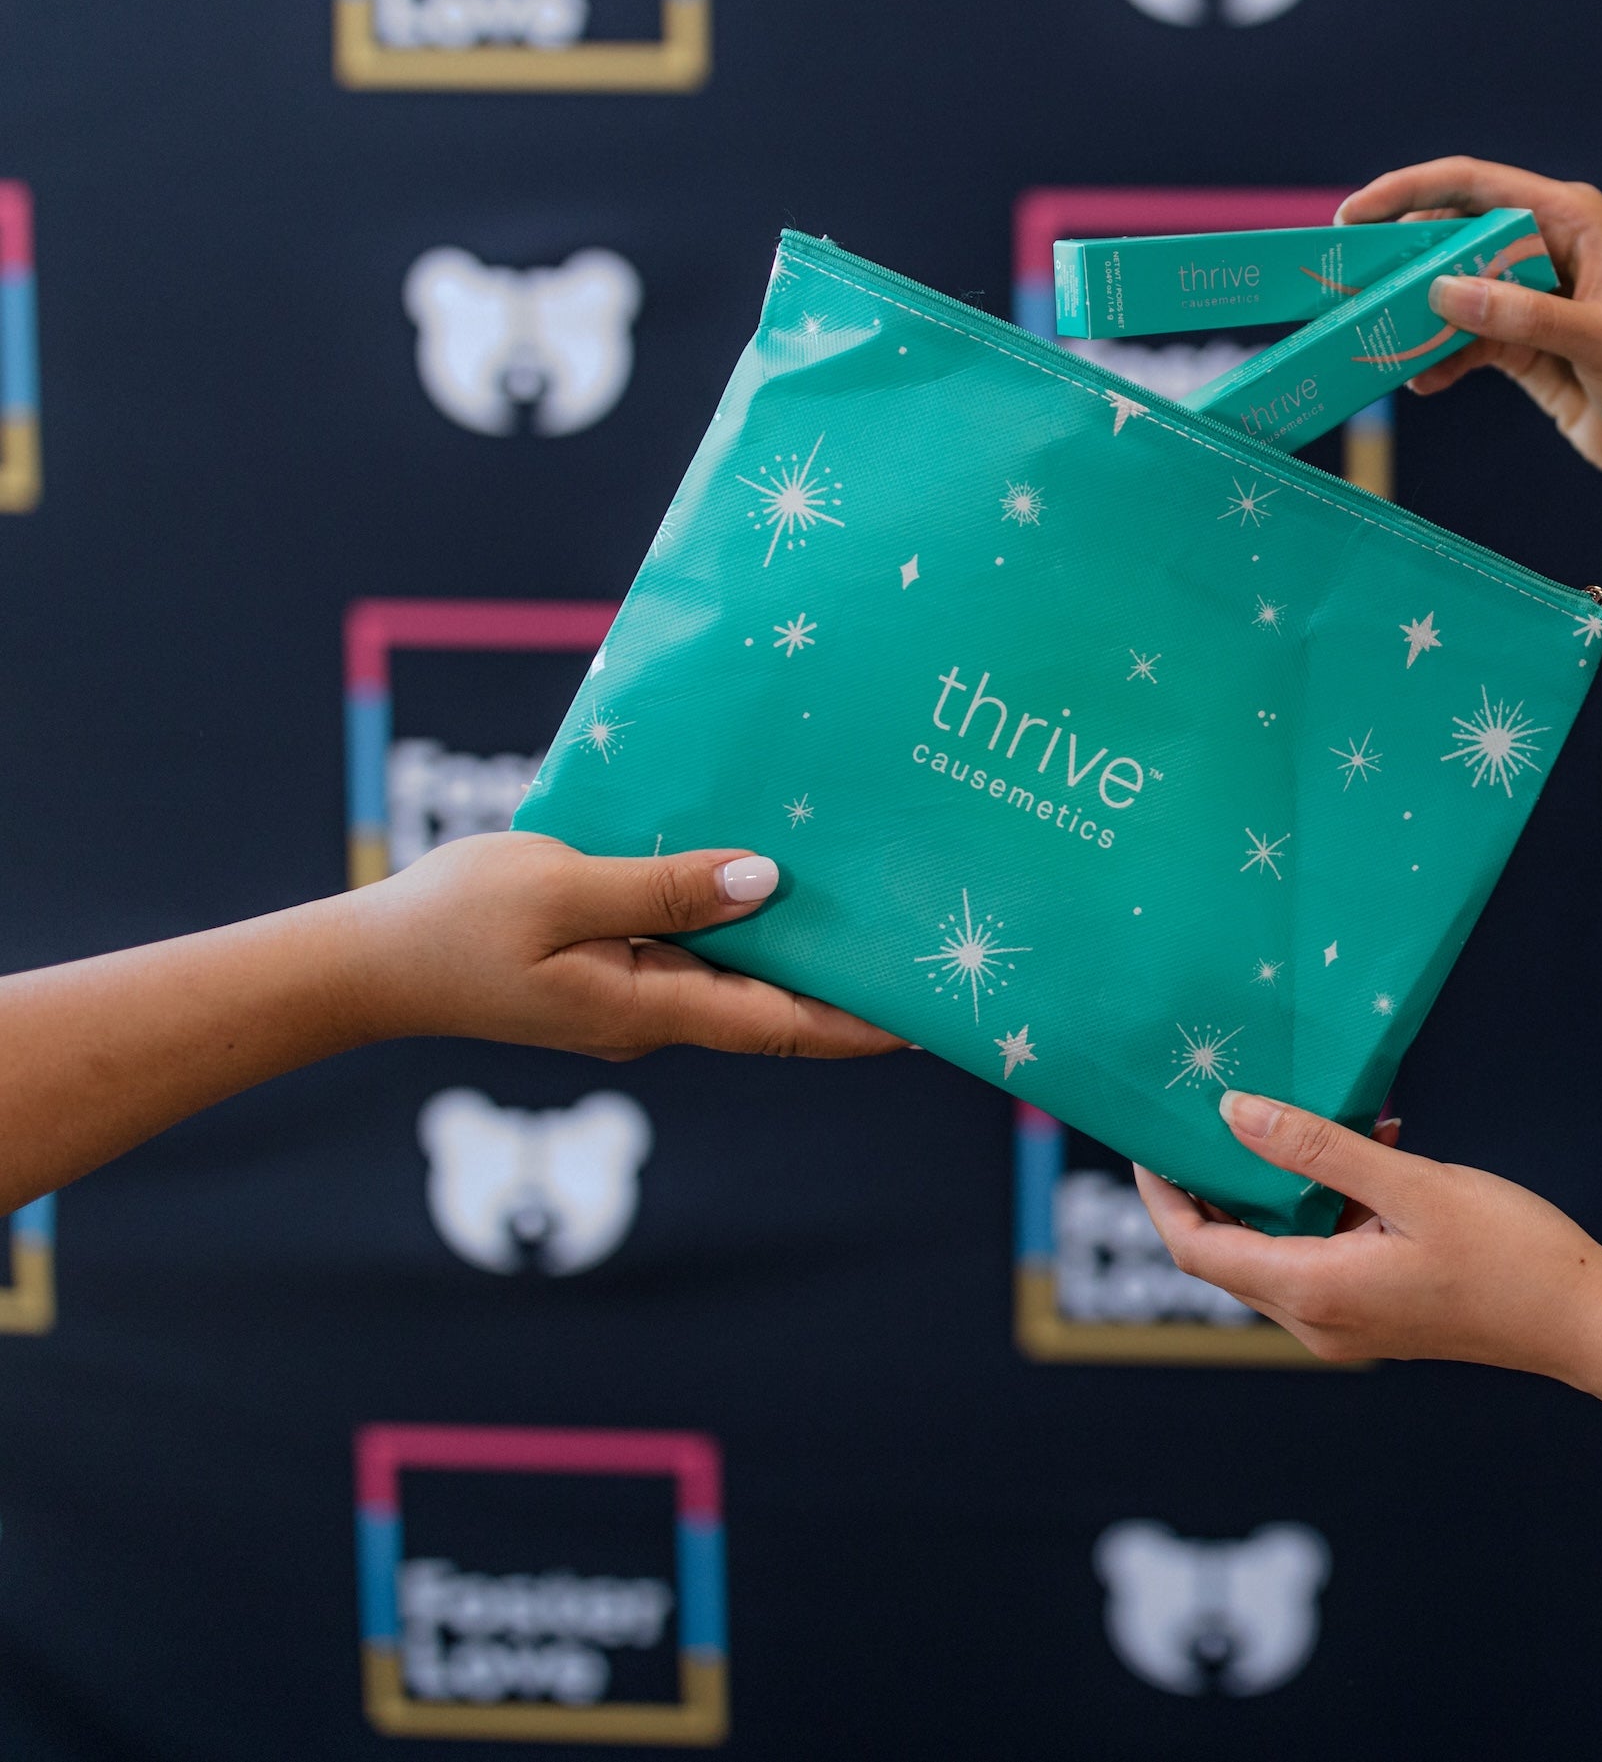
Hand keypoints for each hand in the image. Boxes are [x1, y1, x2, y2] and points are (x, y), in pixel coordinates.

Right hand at [339, 832, 902, 1061]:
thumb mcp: (562, 887)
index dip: (863, 1022)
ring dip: (798, 944)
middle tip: (925, 938)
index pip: (783, 1024)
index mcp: (649, 1008)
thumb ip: (665, 888)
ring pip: (738, 973)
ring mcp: (633, 996)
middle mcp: (655, 1014)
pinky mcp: (613, 970)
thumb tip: (767, 881)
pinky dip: (740, 921)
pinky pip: (695, 950)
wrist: (368, 961)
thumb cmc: (455, 922)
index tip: (933, 1013)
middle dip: (848, 980)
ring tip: (872, 900)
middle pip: (774, 1002)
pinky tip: (771, 875)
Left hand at [1136, 1090, 1601, 1377]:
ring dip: (1285, 1186)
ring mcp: (1344, 1325)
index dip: (1164, 1193)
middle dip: (1220, 1181)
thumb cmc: (1510, 1252)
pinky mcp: (1372, 1316)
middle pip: (1227, 1251)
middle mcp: (1315, 1322)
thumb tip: (1236, 1115)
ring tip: (1323, 1118)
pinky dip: (1327, 1205)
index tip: (1155, 1136)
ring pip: (1277, 1249)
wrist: (1583, 1321)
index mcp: (1313, 1292)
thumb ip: (1318, 1150)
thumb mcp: (1412, 1185)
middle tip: (1225, 1108)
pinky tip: (1373, 1153)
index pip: (1197, 1248)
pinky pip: (1320, 1255)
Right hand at [1338, 157, 1601, 484]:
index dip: (1410, 190)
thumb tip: (1443, 290)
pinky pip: (1463, 337)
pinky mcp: (1520, 337)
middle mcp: (1547, 244)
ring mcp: (1531, 292)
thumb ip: (1526, 316)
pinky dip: (1439, 357)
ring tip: (1383, 342)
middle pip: (1454, 233)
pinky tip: (1422, 382)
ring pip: (1452, 288)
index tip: (1355, 214)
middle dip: (1403, 259)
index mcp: (1573, 218)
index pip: (1477, 185)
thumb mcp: (1600, 344)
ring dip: (1417, 316)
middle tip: (1352, 281)